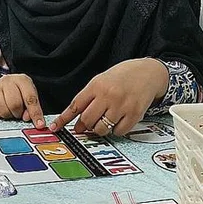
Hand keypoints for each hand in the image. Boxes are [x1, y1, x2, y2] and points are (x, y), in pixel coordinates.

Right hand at [0, 74, 44, 127]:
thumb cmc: (16, 95)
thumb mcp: (27, 99)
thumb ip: (31, 109)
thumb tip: (28, 118)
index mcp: (23, 80)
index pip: (30, 98)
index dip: (35, 113)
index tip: (39, 125)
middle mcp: (9, 81)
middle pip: (15, 104)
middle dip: (17, 113)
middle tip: (18, 113)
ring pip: (3, 110)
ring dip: (8, 115)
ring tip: (9, 111)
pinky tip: (0, 110)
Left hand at [49, 59, 167, 136]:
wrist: (148, 72)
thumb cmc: (122, 76)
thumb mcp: (101, 80)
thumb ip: (89, 98)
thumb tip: (77, 121)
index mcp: (97, 85)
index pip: (75, 105)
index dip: (63, 119)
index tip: (55, 127)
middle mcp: (108, 95)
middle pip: (87, 120)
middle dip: (84, 126)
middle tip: (86, 125)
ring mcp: (122, 106)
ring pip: (101, 129)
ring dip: (100, 129)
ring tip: (105, 119)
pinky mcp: (134, 114)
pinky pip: (118, 131)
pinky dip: (116, 130)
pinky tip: (118, 120)